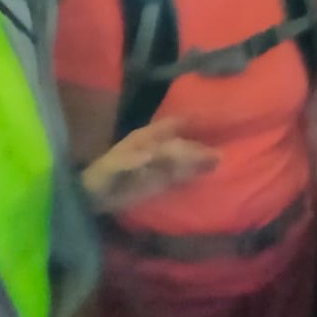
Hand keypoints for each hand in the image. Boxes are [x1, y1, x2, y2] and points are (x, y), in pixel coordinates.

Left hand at [83, 119, 217, 214]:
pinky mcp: (162, 182)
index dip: (192, 121)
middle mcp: (158, 146)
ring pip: (186, 158)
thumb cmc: (104, 176)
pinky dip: (196, 173)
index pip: (174, 125)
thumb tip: (160, 154)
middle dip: (202, 145)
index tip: (213, 119)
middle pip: (184, 143)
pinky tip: (209, 174)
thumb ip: (138, 159)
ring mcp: (161, 165)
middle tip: (223, 152)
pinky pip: (183, 175)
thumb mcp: (117, 166)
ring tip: (223, 161)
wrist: (93, 197)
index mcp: (147, 137)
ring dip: (202, 159)